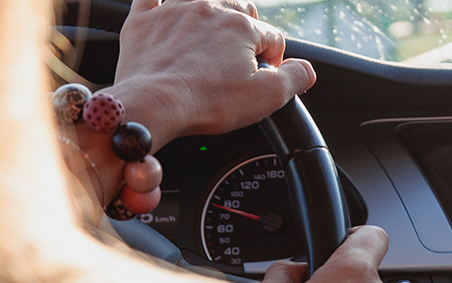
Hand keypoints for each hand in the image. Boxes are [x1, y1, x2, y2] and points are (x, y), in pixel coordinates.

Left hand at [105, 0, 316, 147]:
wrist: (153, 105)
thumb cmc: (207, 102)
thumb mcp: (267, 97)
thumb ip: (296, 78)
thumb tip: (307, 68)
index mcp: (241, 27)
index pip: (271, 36)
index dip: (273, 59)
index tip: (263, 77)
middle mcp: (209, 9)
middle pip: (239, 8)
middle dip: (245, 29)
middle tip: (239, 58)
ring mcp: (173, 11)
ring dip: (211, 12)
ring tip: (210, 36)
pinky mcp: (144, 21)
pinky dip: (161, 2)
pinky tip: (165, 9)